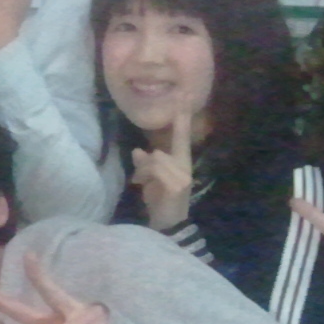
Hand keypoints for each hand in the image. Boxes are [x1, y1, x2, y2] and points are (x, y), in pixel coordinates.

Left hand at [129, 107, 194, 231]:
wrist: (167, 224)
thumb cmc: (159, 202)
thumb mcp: (149, 180)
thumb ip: (146, 164)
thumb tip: (137, 151)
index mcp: (181, 163)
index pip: (182, 138)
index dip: (182, 120)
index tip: (183, 99)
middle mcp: (185, 167)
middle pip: (158, 153)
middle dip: (144, 165)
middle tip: (139, 179)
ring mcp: (183, 176)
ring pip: (155, 159)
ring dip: (143, 172)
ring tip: (141, 184)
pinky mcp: (177, 184)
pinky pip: (155, 169)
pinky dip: (144, 176)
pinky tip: (142, 186)